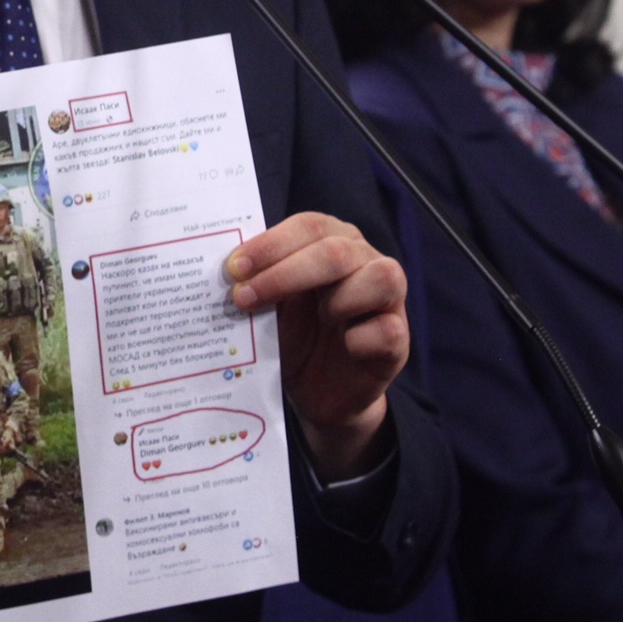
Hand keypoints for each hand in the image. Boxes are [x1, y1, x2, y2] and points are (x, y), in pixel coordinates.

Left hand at [227, 213, 406, 478]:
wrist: (319, 395)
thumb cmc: (294, 338)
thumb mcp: (270, 308)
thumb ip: (257, 283)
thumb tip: (224, 270)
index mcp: (333, 242)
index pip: (309, 226)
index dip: (272, 244)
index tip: (234, 268)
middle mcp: (366, 261)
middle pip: (336, 251)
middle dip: (285, 273)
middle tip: (243, 297)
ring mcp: (388, 300)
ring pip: (380, 277)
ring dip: (338, 300)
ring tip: (318, 320)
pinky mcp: (399, 340)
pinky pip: (388, 329)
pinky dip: (360, 339)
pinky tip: (345, 347)